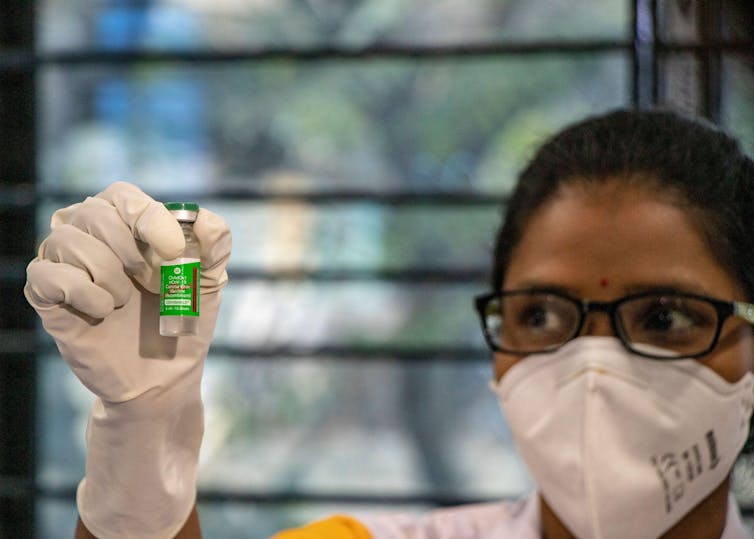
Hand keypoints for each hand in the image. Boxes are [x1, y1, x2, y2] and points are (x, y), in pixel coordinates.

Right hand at [25, 181, 230, 401]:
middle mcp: (89, 235)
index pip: (122, 195)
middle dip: (130, 251)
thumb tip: (205, 221)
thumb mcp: (210, 280)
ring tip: (125, 301)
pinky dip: (84, 293)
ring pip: (67, 239)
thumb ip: (215, 245)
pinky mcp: (46, 296)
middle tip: (151, 284)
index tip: (173, 252)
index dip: (148, 219)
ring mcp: (64, 264)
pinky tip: (102, 311)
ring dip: (108, 274)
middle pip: (93, 212)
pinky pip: (47, 274)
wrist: (163, 376)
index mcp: (125, 224)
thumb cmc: (182, 320)